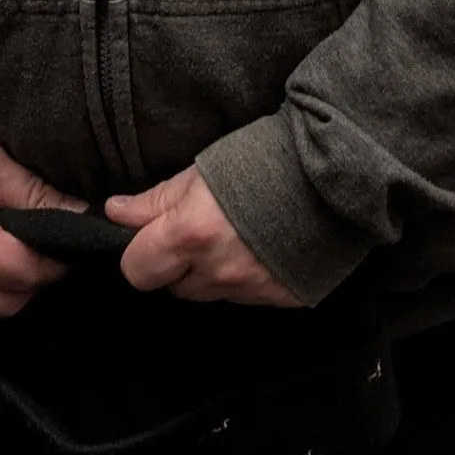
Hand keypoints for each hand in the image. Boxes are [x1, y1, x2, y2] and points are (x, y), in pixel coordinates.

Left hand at [108, 166, 299, 306]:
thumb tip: (115, 213)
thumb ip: (157, 200)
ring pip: (210, 293)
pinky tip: (266, 248)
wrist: (338, 168)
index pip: (136, 269)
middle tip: (204, 230)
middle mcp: (218, 270)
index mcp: (191, 234)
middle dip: (179, 264)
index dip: (141, 251)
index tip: (154, 235)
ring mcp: (251, 289)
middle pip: (174, 287)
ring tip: (241, 234)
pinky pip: (248, 298)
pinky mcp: (282, 298)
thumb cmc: (269, 156)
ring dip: (214, 272)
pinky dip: (250, 277)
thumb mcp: (205, 168)